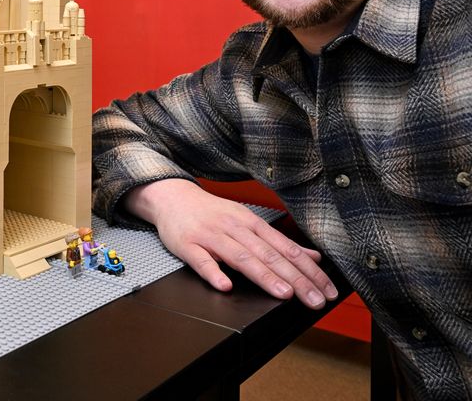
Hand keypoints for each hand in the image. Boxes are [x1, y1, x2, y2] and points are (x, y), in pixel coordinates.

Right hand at [124, 178, 338, 309]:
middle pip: (268, 254)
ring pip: (240, 256)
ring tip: (282, 293)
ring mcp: (210, 236)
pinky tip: (225, 285)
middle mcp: (235, 228)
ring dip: (263, 275)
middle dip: (294, 278)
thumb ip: (280, 242)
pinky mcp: (187, 244)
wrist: (172, 197)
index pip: (286, 249)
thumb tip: (313, 257)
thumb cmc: (212, 213)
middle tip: (313, 299)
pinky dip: (213, 272)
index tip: (325, 290)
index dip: (308, 270)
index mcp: (252, 224)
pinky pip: (201, 260)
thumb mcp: (248, 222)